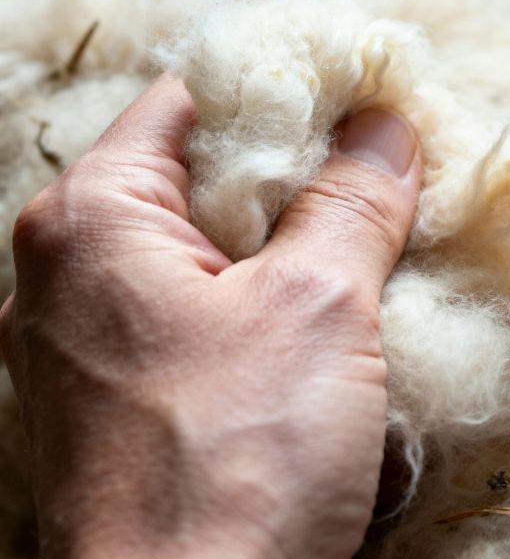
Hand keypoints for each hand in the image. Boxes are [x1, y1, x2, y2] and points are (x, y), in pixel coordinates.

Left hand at [0, 76, 420, 558]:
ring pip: (209, 259)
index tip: (371, 106)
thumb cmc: (234, 463)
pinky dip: (269, 313)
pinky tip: (337, 333)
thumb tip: (384, 126)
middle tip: (392, 183)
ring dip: (294, 252)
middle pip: (200, 181)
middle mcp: (69, 275)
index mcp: (92, 220)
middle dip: (301, 179)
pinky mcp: (128, 408)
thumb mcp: (319, 307)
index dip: (287, 95)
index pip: (192, 103)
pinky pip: (205, 325)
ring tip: (379, 255)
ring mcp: (92, 349)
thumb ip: (351, 201)